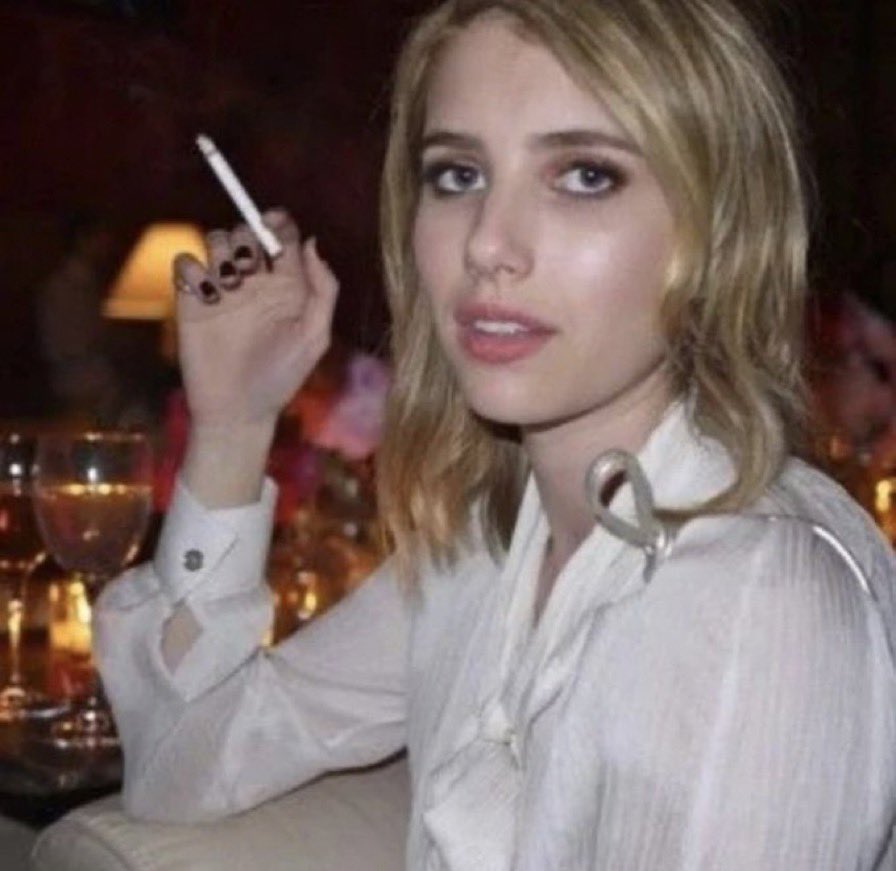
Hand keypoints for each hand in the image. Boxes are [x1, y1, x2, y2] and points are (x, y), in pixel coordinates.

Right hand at [172, 209, 337, 427]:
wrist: (239, 409)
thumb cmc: (282, 376)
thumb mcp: (315, 335)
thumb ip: (323, 288)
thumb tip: (312, 242)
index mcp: (287, 285)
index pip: (282, 236)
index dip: (279, 223)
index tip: (273, 225)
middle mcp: (254, 281)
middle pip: (246, 231)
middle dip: (248, 238)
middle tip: (251, 268)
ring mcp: (222, 289)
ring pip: (216, 240)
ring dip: (222, 251)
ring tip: (230, 284)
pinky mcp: (191, 300)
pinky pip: (185, 263)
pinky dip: (192, 268)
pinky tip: (206, 293)